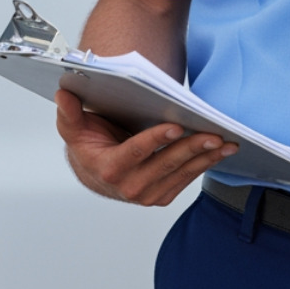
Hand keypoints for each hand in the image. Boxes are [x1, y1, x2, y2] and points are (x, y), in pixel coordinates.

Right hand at [55, 89, 237, 205]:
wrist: (94, 172)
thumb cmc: (87, 144)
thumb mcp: (72, 127)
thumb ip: (68, 112)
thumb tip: (63, 92)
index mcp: (108, 169)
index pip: (135, 153)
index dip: (155, 140)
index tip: (175, 126)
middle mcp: (129, 187)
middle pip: (165, 164)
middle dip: (191, 148)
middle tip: (213, 134)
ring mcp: (148, 195)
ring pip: (181, 173)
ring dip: (205, 158)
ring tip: (226, 143)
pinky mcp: (162, 196)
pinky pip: (187, 179)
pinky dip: (204, 165)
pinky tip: (219, 151)